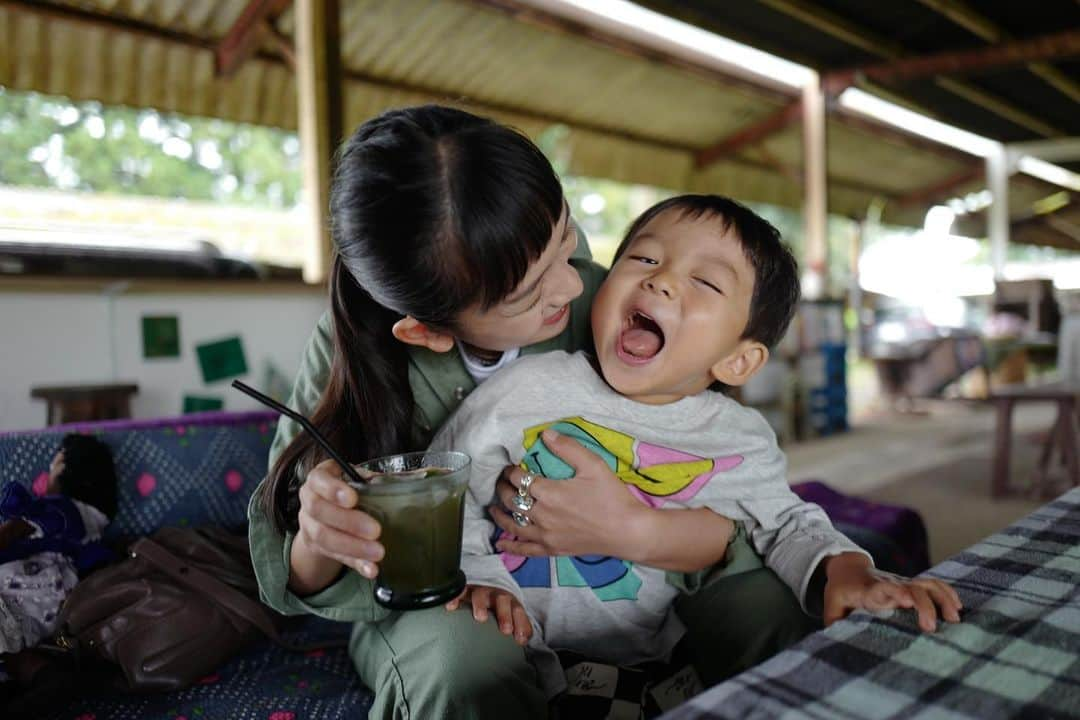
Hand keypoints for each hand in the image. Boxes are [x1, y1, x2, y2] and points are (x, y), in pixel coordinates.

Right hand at [294, 458, 383, 579]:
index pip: (318, 479)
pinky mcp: (315, 547)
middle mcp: (308, 499)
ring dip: (353, 547)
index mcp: (319, 478)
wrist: (326, 515)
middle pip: (319, 510)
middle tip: (375, 530)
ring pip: (324, 537)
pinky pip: (335, 556)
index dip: (333, 489)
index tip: (353, 498)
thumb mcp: (357, 480)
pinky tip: (371, 569)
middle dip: (348, 521)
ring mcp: (308, 524)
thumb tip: (406, 482)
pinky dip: (355, 563)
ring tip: (378, 552)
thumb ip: (373, 482)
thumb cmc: (348, 490)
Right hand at [445, 585, 532, 644]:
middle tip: (505, 630)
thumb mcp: (514, 616)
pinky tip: (451, 607)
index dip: (521, 623)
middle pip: (503, 600)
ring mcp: (481, 592)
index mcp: (510, 603)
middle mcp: (496, 596)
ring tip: (480, 617)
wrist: (489, 590)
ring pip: (481, 594)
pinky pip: (460, 592)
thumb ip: (522, 627)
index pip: (518, 611)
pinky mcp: (466, 591)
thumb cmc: (503, 609)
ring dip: (481, 605)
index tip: (520, 638)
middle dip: (504, 614)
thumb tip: (523, 640)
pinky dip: (455, 598)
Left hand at [490, 428, 646, 558]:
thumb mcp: (593, 465)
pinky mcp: (553, 549)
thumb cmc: (612, 497)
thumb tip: (546, 433)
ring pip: (513, 524)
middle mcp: (542, 515)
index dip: (511, 470)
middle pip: (511, 500)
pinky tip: (500, 543)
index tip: (511, 465)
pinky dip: (511, 546)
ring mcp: (546, 535)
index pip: (519, 479)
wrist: (628, 531)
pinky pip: (526, 550)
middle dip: (502, 488)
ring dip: (500, 514)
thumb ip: (568, 448)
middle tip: (501, 481)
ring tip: (492, 506)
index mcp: (549, 492)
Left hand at [822, 552, 962, 631]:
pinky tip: (957, 607)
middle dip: (924, 605)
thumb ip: (834, 622)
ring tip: (954, 619)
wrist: (848, 568)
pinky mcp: (911, 585)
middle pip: (912, 588)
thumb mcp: (831, 604)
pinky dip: (946, 592)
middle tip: (931, 627)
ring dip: (942, 598)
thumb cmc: (840, 590)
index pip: (884, 587)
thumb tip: (836, 641)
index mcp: (870, 590)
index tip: (906, 600)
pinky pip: (932, 585)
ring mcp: (902, 583)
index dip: (896, 591)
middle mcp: (890, 584)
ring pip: (926, 584)